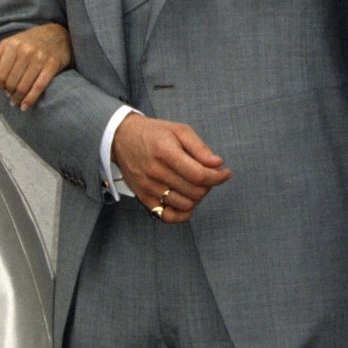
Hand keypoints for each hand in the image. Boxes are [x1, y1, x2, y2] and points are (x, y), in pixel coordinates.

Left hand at [0, 22, 72, 108]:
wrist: (58, 34)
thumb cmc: (32, 40)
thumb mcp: (11, 42)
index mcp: (13, 45)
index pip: (0, 73)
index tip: (0, 89)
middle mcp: (26, 51)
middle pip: (11, 82)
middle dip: (8, 92)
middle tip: (9, 96)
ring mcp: (40, 58)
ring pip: (23, 86)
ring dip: (17, 98)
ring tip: (15, 102)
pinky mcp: (52, 65)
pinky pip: (39, 87)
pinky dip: (30, 99)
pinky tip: (25, 106)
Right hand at [111, 112, 230, 221]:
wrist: (122, 138)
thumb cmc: (154, 133)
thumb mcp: (179, 130)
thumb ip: (200, 148)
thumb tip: (217, 164)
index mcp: (165, 152)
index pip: (199, 175)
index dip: (218, 177)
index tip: (225, 173)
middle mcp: (155, 172)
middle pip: (195, 192)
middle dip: (209, 186)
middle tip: (208, 176)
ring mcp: (148, 187)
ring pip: (185, 205)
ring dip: (197, 197)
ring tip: (195, 185)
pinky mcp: (143, 198)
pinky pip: (167, 216)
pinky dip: (182, 214)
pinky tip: (186, 202)